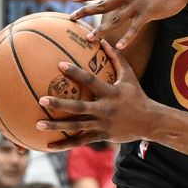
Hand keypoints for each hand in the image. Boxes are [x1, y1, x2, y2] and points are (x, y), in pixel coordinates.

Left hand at [36, 41, 151, 149]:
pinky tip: (48, 145)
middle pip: (79, 107)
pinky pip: (80, 141)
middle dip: (61, 103)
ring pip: (76, 126)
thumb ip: (116, 59)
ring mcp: (102, 124)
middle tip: (42, 99)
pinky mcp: (101, 136)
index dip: (76, 72)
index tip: (60, 65)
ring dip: (57, 126)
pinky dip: (64, 145)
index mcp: (111, 93)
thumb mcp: (129, 76)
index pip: (91, 81)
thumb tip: (105, 41)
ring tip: (37, 124)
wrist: (150, 121)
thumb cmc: (137, 95)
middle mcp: (105, 109)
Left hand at [70, 0, 187, 48]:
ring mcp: (137, 4)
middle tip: (71, 18)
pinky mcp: (148, 13)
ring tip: (90, 39)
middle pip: (103, 4)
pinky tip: (119, 47)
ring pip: (115, 19)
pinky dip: (127, 38)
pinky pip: (135, 28)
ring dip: (101, 29)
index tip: (73, 0)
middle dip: (85, 12)